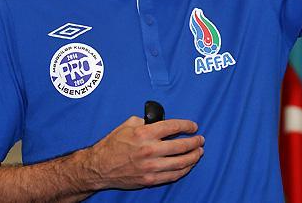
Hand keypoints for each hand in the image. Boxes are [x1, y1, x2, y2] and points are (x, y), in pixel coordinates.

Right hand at [85, 116, 204, 189]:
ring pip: (180, 162)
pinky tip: (188, 165)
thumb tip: (160, 121)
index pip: (173, 126)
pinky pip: (173, 175)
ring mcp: (150, 167)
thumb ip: (146, 121)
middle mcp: (149, 150)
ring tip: (199, 152)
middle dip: (195, 142)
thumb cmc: (113, 144)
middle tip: (200, 139)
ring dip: (193, 157)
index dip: (187, 125)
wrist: (100, 167)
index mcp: (144, 133)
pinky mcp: (150, 179)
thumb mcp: (128, 124)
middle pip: (181, 145)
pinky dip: (184, 170)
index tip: (193, 126)